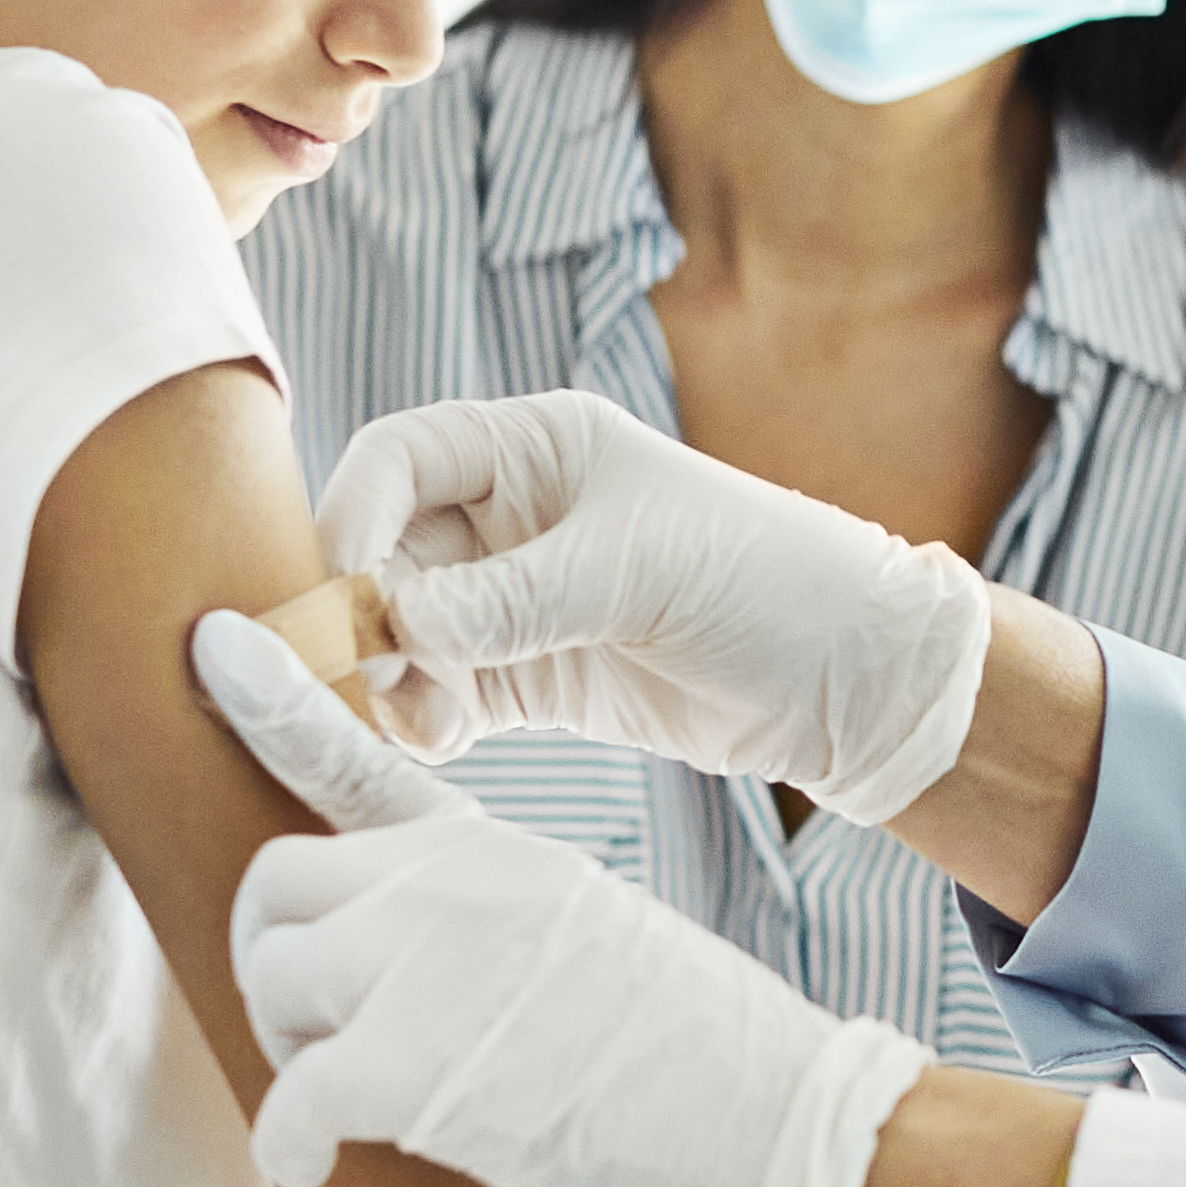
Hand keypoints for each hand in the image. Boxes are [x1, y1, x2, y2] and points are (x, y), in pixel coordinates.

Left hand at [193, 609, 932, 1186]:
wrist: (789, 1121)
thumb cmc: (713, 1059)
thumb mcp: (601, 936)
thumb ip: (499, 923)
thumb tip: (426, 969)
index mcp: (503, 853)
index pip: (362, 759)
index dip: (277, 704)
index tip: (216, 648)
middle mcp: (451, 886)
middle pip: (282, 882)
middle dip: (274, 958)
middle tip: (311, 1031)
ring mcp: (423, 966)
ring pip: (273, 983)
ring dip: (291, 1055)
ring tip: (344, 1110)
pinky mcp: (408, 1068)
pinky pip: (289, 1102)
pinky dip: (290, 1147)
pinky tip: (320, 1170)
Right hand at [312, 388, 992, 817]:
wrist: (845, 681)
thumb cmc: (762, 580)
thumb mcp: (633, 573)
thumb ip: (510, 599)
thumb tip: (394, 625)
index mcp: (538, 448)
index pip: (404, 456)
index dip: (355, 510)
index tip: (340, 582)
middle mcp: (512, 517)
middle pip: (390, 552)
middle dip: (371, 612)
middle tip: (376, 673)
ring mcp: (517, 601)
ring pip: (406, 632)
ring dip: (397, 676)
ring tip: (428, 720)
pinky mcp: (529, 677)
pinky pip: (443, 692)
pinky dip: (427, 717)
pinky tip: (443, 738)